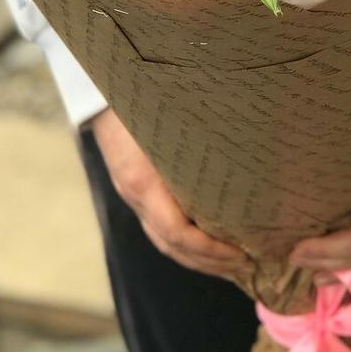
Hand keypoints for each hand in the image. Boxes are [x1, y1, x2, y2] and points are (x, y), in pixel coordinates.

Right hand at [91, 109, 250, 278]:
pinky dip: (183, 243)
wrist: (103, 84)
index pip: (177, 233)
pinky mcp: (133, 188)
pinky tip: (205, 242)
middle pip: (171, 246)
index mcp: (143, 181)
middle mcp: (134, 194)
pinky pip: (158, 227)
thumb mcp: (173, 119)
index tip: (242, 254)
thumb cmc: (145, 94)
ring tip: (231, 263)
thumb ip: (201, 142)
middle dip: (209, 262)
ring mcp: (130, 193)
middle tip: (247, 266)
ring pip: (163, 241)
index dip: (210, 250)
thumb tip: (245, 156)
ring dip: (197, 258)